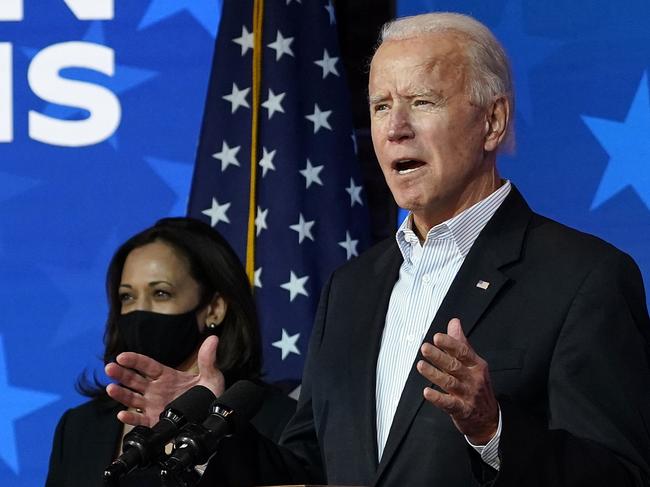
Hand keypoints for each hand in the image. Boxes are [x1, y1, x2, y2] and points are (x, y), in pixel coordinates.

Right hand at [105, 335, 224, 426]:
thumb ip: (208, 359)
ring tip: (111, 389)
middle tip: (109, 368)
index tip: (122, 356)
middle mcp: (156, 390)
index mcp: (166, 376)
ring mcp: (154, 405)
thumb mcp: (211, 376)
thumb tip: (213, 339)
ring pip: (132, 399)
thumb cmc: (210, 394)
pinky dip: (130, 419)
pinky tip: (122, 415)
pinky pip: (140, 420)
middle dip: (121, 374)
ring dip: (121, 394)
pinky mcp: (155, 422)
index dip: (134, 360)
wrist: (213, 416)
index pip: (147, 366)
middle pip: (134, 380)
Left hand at [416, 318, 498, 444]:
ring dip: (434, 374)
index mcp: (476, 365)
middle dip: (439, 357)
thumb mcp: (474, 363)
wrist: (490, 418)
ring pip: (449, 383)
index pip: (463, 352)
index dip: (450, 344)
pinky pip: (449, 404)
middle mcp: (473, 379)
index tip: (437, 337)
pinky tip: (427, 392)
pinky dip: (437, 398)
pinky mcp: (462, 410)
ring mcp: (468, 395)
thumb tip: (454, 322)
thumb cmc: (478, 386)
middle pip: (455, 366)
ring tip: (421, 366)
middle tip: (425, 348)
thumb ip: (462, 343)